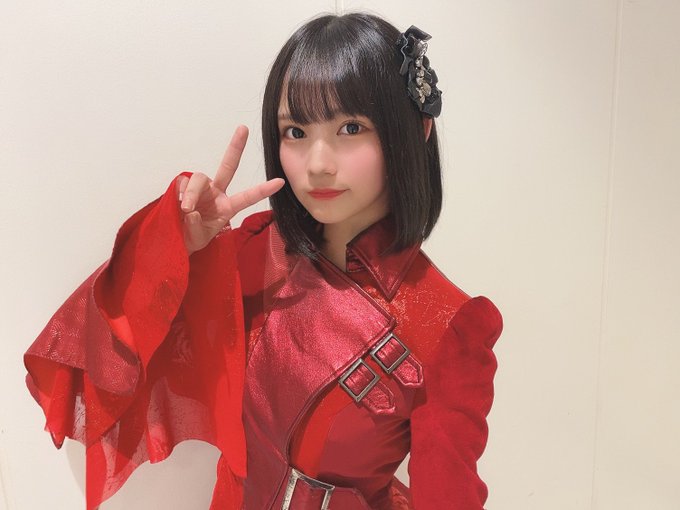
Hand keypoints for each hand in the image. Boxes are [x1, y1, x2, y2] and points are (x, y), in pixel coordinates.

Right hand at [177, 125, 284, 254]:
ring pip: (198, 178)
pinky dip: (180, 194)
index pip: (247, 197)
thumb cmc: (190, 238)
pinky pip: (182, 184)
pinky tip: (178, 205)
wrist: (174, 240)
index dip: (263, 190)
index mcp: (227, 207)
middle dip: (236, 147)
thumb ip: (197, 227)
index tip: (281, 181)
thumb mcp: (198, 238)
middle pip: (228, 166)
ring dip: (192, 193)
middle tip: (243, 128)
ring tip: (187, 209)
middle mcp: (216, 193)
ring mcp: (200, 189)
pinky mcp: (183, 187)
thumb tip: (191, 211)